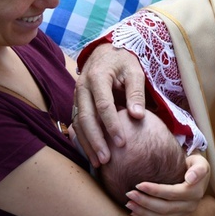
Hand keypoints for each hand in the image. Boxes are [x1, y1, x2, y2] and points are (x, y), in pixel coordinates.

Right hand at [73, 43, 146, 166]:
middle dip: (96, 141)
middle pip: (86, 118)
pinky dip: (83, 140)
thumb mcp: (135, 71)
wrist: (106, 52)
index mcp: (97, 77)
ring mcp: (77, 96)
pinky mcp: (77, 103)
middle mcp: (82, 87)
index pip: (103, 105)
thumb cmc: (124, 62)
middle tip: (106, 160)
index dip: (111, 125)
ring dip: (87, 144)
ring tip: (99, 163)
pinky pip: (77, 124)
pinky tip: (92, 154)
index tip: (121, 143)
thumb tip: (137, 116)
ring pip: (78, 124)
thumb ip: (136, 92)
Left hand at [125, 153, 210, 215]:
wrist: (198, 176)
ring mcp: (184, 213)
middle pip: (165, 207)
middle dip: (145, 202)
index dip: (155, 190)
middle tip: (129, 194)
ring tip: (128, 204)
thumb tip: (190, 178)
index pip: (172, 193)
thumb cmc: (195, 165)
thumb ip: (198, 169)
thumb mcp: (200, 162)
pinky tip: (134, 212)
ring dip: (143, 211)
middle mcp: (191, 205)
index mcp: (195, 192)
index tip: (138, 184)